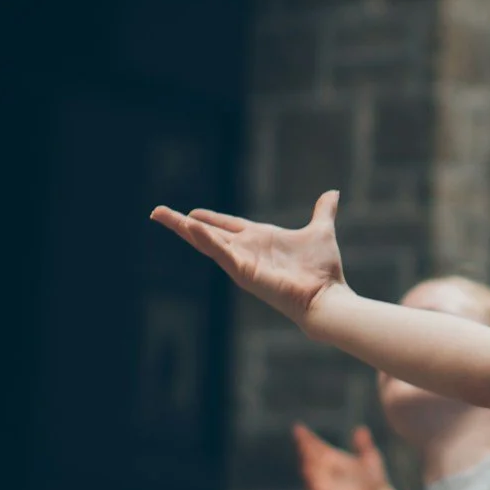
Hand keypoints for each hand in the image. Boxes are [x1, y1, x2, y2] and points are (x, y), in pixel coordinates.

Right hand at [153, 189, 349, 328]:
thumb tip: (332, 194)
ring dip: (184, 228)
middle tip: (157, 212)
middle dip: (182, 223)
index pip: (226, 226)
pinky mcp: (243, 272)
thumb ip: (322, 212)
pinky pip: (220, 253)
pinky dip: (205, 239)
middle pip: (207, 233)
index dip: (208, 219)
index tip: (189, 212)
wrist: (327, 296)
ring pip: (206, 242)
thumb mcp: (320, 231)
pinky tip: (189, 226)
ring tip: (161, 215)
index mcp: (259, 239)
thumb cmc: (323, 271)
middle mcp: (246, 251)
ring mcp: (242, 262)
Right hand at [295, 424, 396, 489]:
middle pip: (311, 456)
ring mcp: (327, 484)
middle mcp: (328, 471)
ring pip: (310, 471)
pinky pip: (316, 488)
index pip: (317, 447)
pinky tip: (311, 468)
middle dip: (305, 446)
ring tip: (305, 448)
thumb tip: (360, 428)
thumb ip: (364, 444)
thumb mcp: (370, 458)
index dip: (307, 438)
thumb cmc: (375, 481)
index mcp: (335, 460)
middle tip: (301, 436)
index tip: (298, 427)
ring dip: (307, 460)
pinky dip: (313, 479)